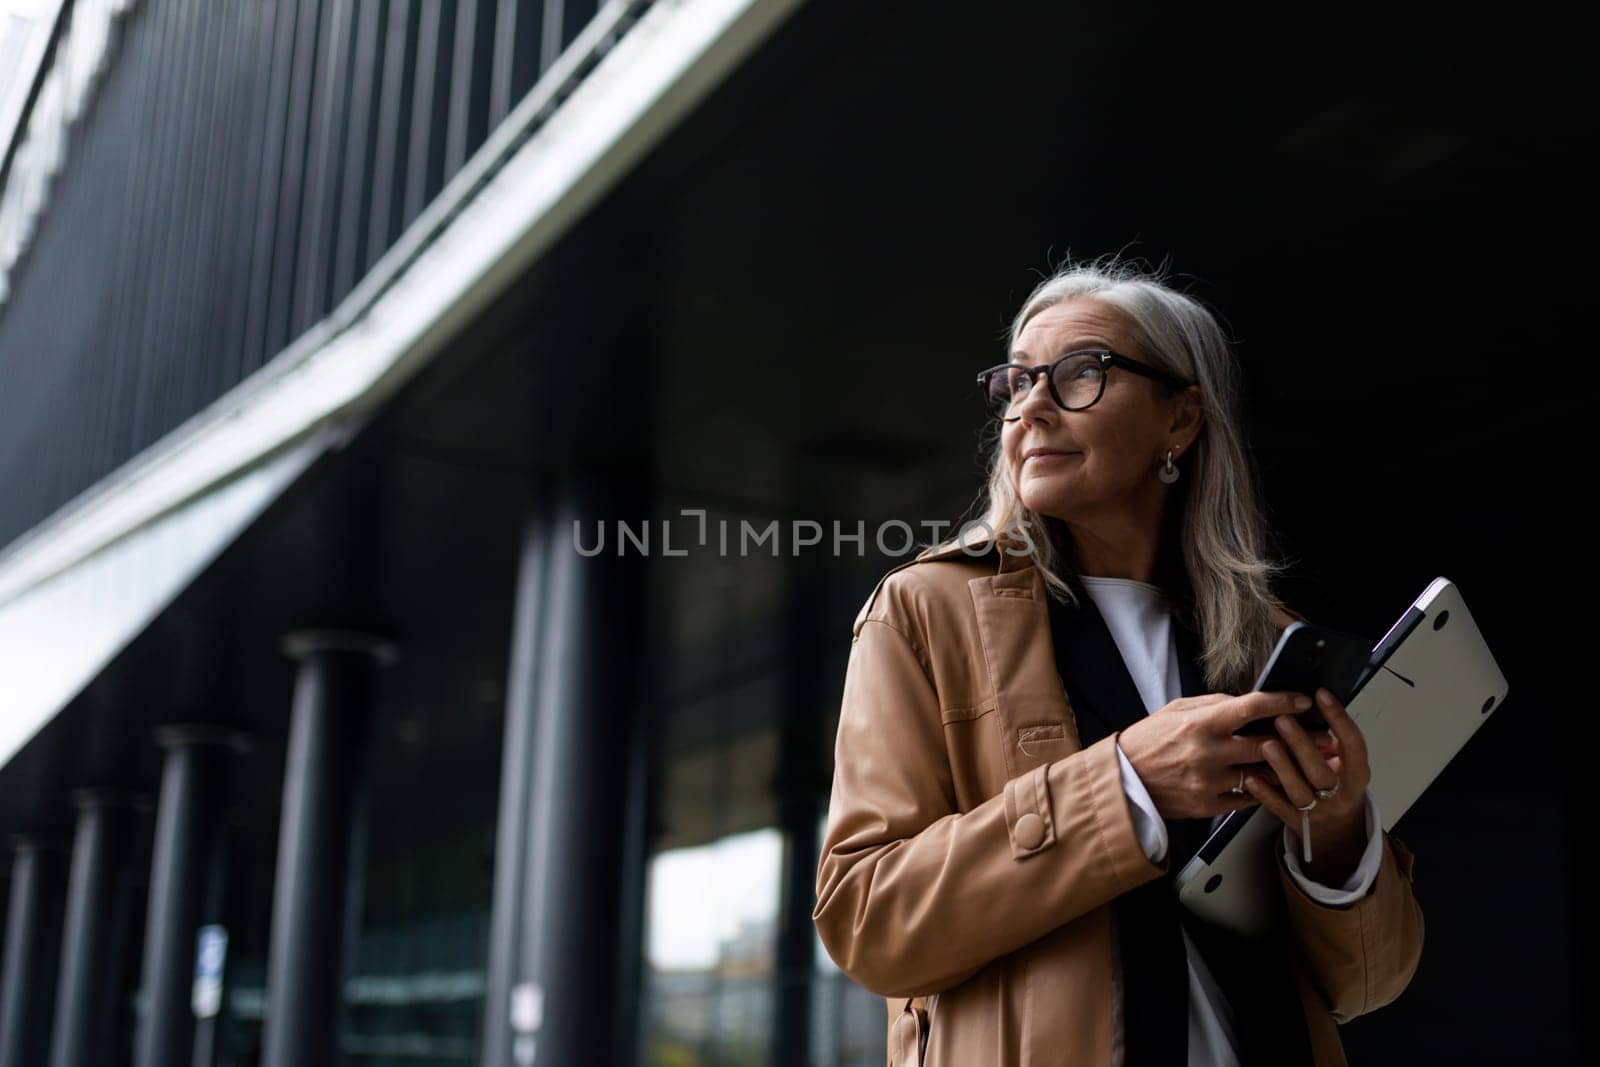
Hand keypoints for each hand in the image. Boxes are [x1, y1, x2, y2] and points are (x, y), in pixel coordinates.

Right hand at [1118, 690, 1335, 818]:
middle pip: (1268, 745)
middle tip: (1326, 737)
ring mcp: (1210, 782)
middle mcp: (1208, 753)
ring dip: (1290, 769)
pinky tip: (1274, 784)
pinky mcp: (1208, 806)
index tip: (1302, 701)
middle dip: (1302, 740)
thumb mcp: (1177, 710)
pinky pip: (1246, 798)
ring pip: (1263, 775)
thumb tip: (1247, 701)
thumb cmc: (1149, 740)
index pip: (1251, 707)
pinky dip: (1261, 789)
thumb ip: (1214, 705)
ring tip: (1312, 764)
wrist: (1124, 781)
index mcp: (1201, 723)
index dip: (1282, 702)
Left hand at [1243, 686, 1371, 884]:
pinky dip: (1264, 792)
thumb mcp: (1346, 764)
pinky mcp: (1296, 821)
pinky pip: (1278, 808)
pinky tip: (1251, 776)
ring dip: (1282, 767)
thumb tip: (1307, 705)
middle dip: (1302, 744)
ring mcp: (1318, 810)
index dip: (1339, 719)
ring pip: (1300, 791)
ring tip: (1266, 744)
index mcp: (1357, 775)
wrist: (1336, 828)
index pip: (1353, 745)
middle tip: (1283, 719)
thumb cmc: (1336, 784)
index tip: (1321, 695)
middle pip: (1322, 772)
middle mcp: (1340, 794)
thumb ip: (1331, 742)